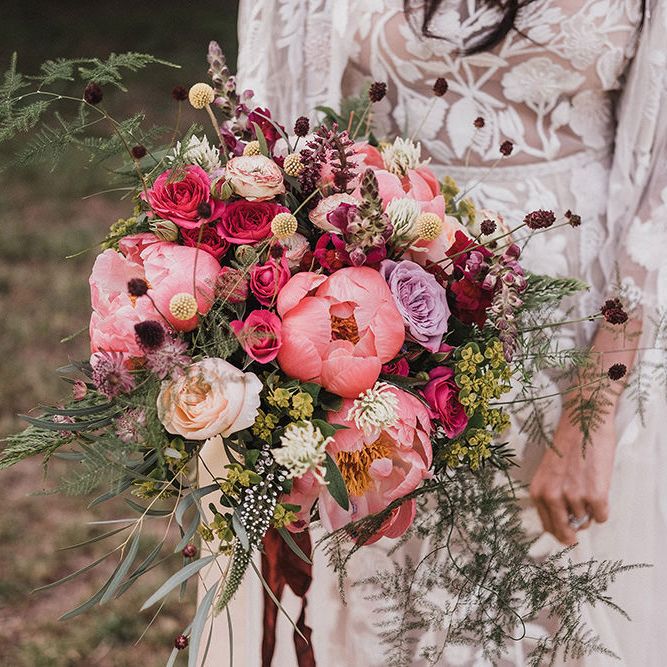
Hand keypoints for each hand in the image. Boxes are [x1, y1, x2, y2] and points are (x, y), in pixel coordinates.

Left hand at [529, 416, 616, 544]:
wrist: (583, 422)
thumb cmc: (567, 445)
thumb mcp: (549, 472)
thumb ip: (551, 495)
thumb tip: (564, 524)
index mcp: (538, 491)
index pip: (547, 526)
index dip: (558, 531)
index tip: (566, 534)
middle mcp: (552, 496)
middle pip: (565, 532)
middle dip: (573, 535)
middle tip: (579, 530)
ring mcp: (574, 496)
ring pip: (586, 522)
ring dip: (590, 511)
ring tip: (589, 488)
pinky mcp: (595, 495)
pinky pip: (602, 517)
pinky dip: (604, 509)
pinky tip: (600, 490)